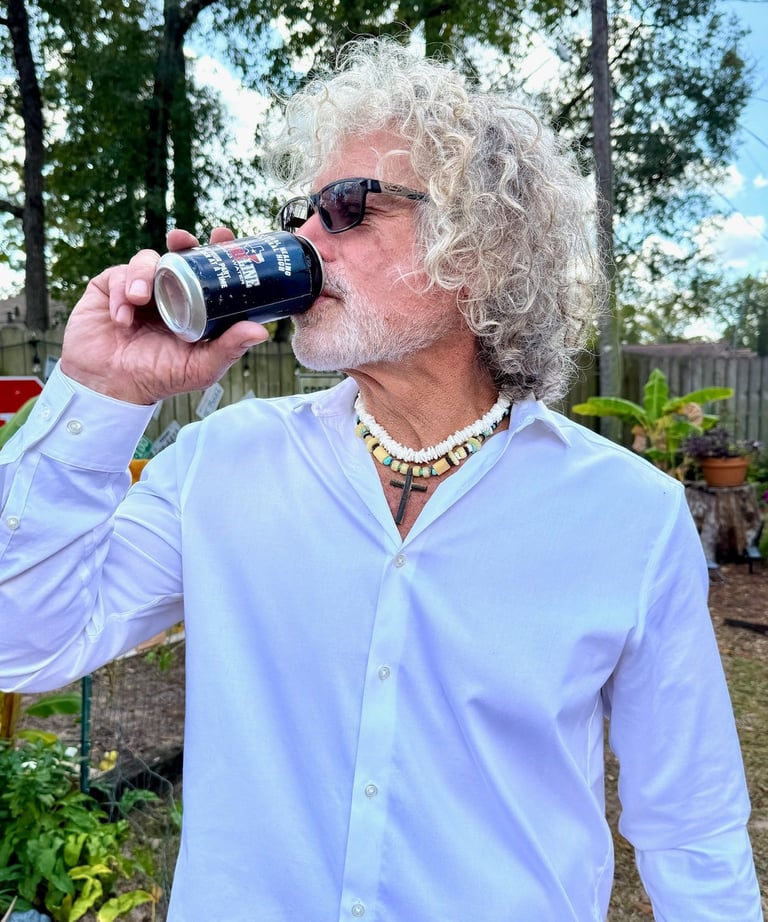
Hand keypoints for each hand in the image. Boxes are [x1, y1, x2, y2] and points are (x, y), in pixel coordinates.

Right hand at [59, 227, 269, 404]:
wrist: (113, 387)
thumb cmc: (160, 377)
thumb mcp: (200, 367)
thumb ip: (228, 349)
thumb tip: (261, 332)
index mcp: (191, 305)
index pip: (206, 270)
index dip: (215, 249)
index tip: (222, 235)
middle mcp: (166, 292)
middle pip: (177, 254)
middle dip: (181, 242)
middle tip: (180, 240)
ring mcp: (138, 289)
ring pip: (145, 260)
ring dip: (142, 274)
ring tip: (140, 299)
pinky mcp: (110, 289)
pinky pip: (118, 276)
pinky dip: (121, 293)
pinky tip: (122, 319)